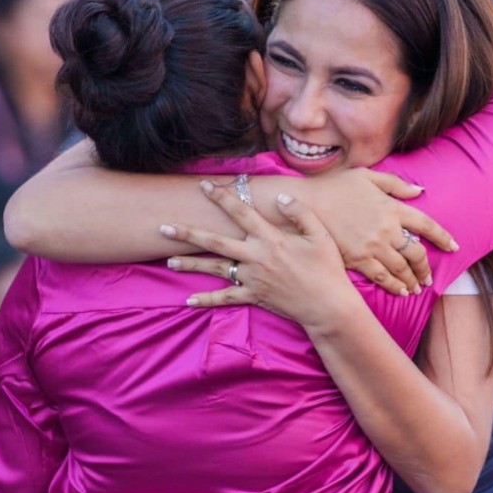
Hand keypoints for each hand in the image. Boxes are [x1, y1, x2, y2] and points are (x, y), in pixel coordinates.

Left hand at [165, 180, 364, 330]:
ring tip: (168, 262)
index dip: (221, 197)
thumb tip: (279, 198)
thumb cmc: (327, 268)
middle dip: (188, 233)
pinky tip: (189, 301)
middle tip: (164, 227)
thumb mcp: (320, 235)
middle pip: (215, 242)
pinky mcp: (254, 297)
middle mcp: (256, 257)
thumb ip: (299, 213)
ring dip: (190, 266)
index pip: (240, 213)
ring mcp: (252, 279)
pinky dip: (207, 300)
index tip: (205, 186)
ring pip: (215, 269)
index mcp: (271, 239)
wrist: (328, 306)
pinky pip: (226, 298)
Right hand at [304, 169, 457, 294]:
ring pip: (402, 269)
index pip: (427, 225)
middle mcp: (387, 229)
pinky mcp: (358, 259)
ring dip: (413, 280)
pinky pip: (382, 277)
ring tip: (416, 288)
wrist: (306, 204)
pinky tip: (400, 291)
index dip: (443, 238)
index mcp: (392, 207)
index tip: (453, 247)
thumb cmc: (335, 186)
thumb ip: (396, 184)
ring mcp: (373, 246)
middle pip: (417, 253)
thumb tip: (420, 191)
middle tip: (429, 278)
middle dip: (426, 268)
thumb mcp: (367, 177)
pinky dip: (394, 286)